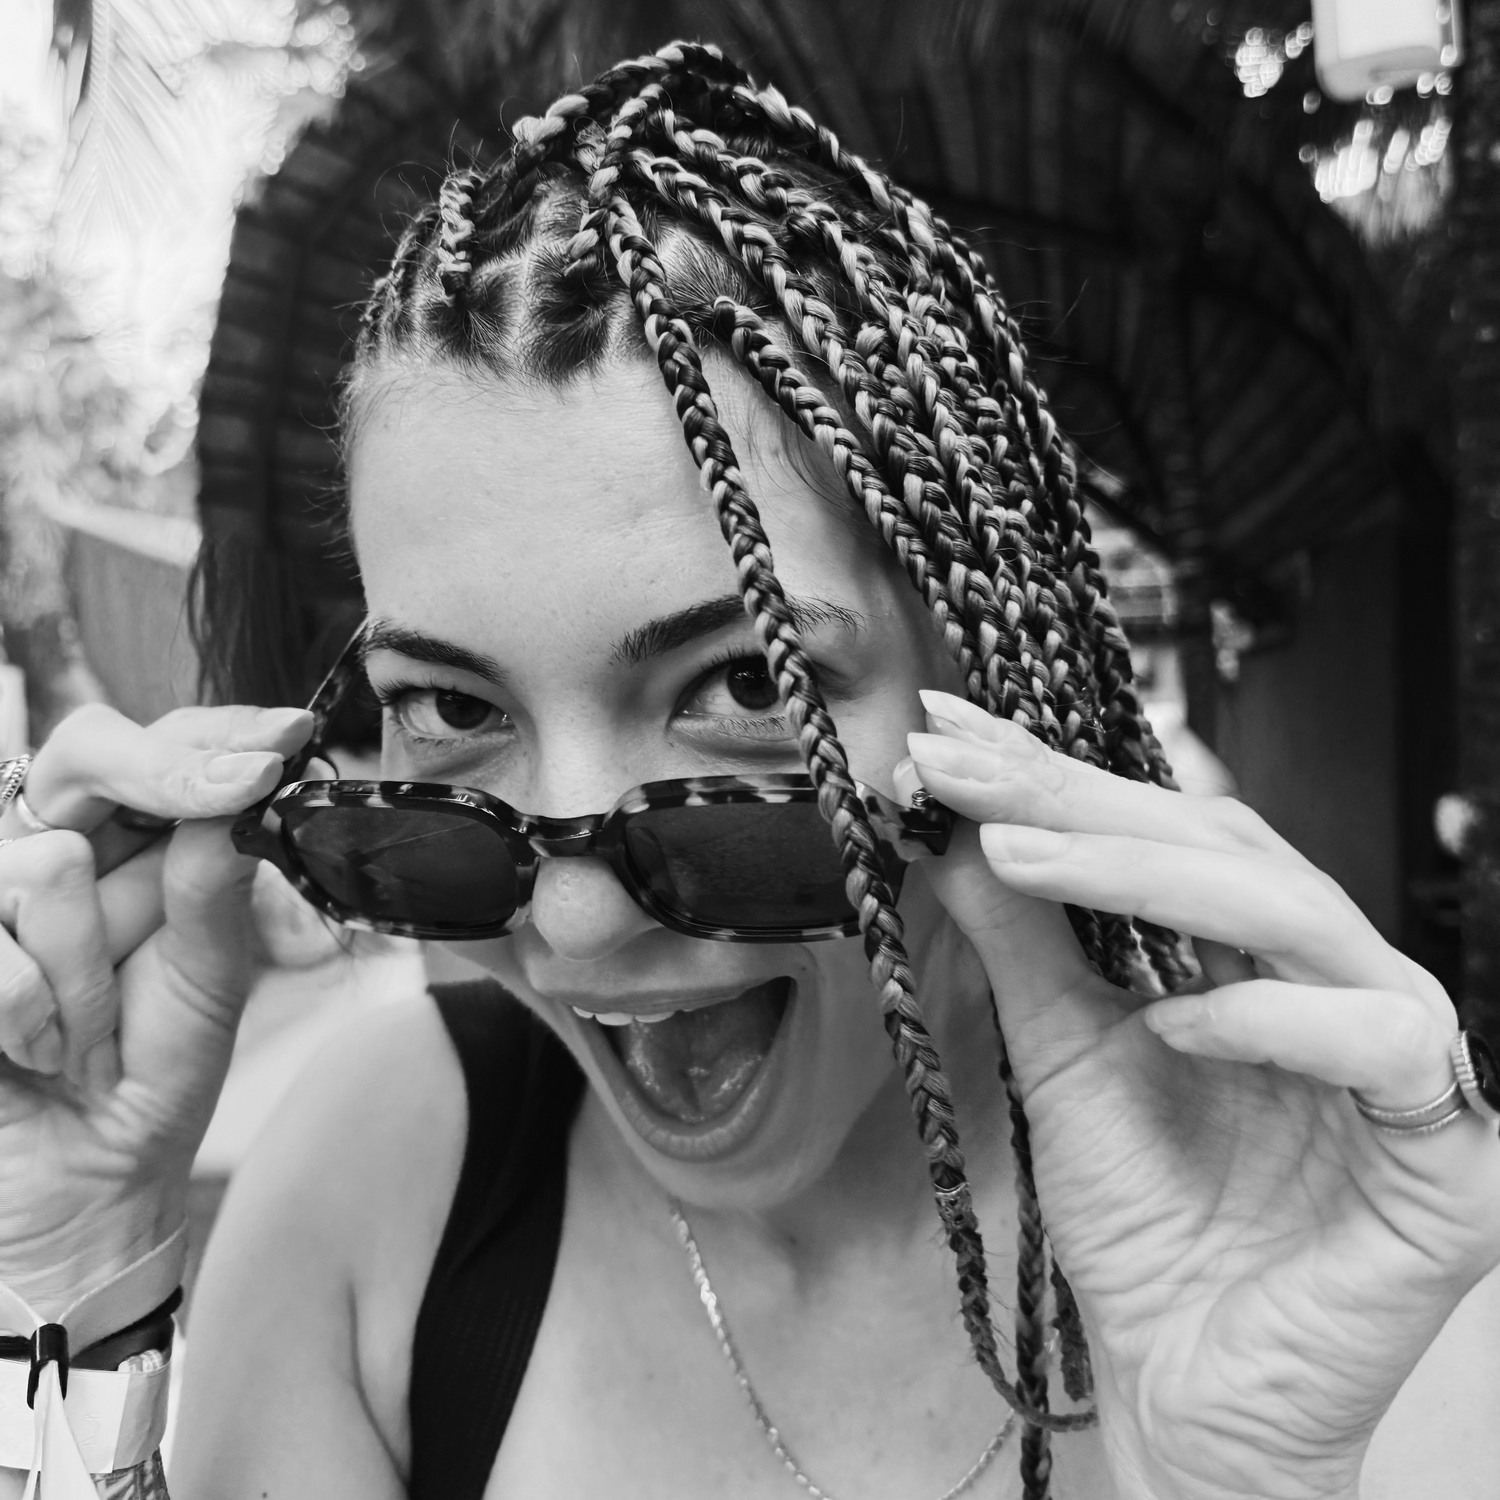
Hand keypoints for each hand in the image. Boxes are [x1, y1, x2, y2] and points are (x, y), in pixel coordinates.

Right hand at [0, 703, 310, 1314]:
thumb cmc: (151, 1071)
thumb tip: (243, 789)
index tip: (288, 735)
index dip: (220, 730)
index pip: (165, 743)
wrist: (87, 1185)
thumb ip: (215, 885)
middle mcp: (50, 843)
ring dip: (92, 975)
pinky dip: (40, 1023)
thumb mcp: (209, 975)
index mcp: (126, 840)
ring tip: (89, 1035)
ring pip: (50, 865)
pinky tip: (38, 1058)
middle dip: (166, 778)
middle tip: (243, 790)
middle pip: (87, 750)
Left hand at [903, 690, 1499, 1499]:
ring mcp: (1404, 1058)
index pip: (1166, 836)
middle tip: (964, 768)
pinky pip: (1384, 1043)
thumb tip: (958, 825)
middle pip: (1225, 849)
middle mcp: (1333, 984)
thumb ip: (1027, 942)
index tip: (950, 738)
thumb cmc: (1139, 1224)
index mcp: (1254, 958)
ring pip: (1299, 911)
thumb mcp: (1061, 1056)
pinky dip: (1271, 1020)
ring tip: (1021, 855)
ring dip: (1149, 872)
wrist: (1186, 1391)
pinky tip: (1174, 1025)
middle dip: (1084, 799)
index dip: (1060, 779)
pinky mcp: (1450, 1151)